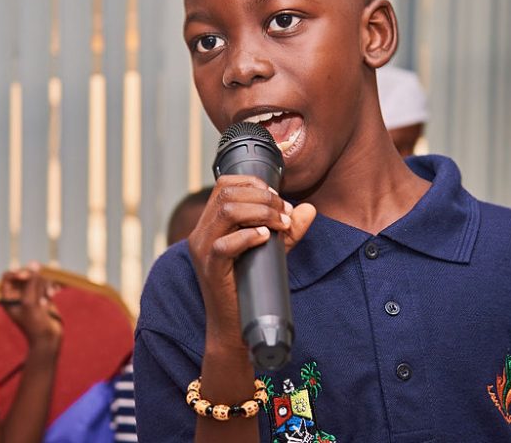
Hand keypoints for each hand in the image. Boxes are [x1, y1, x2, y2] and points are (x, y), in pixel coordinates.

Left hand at [0, 261, 63, 351]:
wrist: (48, 339)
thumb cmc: (34, 324)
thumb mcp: (29, 302)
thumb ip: (31, 282)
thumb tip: (34, 263)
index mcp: (8, 298)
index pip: (8, 276)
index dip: (17, 273)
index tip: (26, 276)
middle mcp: (19, 295)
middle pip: (25, 275)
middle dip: (35, 281)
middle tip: (41, 292)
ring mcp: (32, 295)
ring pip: (38, 278)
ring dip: (44, 286)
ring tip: (47, 298)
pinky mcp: (44, 296)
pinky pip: (47, 283)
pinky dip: (51, 287)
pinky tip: (54, 294)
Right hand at [187, 175, 315, 345]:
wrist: (234, 328)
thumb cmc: (249, 288)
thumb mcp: (272, 251)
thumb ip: (288, 230)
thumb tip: (309, 208)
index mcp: (210, 224)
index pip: (223, 185)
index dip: (252, 183)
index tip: (277, 197)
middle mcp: (201, 233)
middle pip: (226, 194)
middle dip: (262, 197)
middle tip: (285, 211)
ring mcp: (202, 251)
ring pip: (225, 212)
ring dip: (260, 212)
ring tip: (280, 223)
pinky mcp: (210, 269)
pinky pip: (224, 245)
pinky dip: (248, 236)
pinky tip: (265, 238)